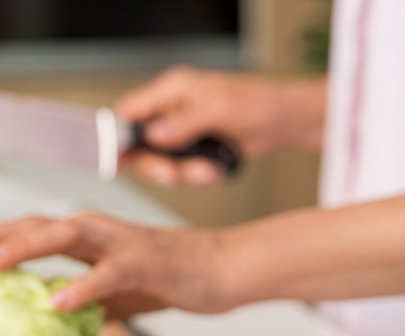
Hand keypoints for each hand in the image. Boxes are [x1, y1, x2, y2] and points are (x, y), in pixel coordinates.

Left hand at [0, 211, 229, 317]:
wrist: (219, 269)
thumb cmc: (166, 277)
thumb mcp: (112, 291)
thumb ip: (80, 300)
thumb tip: (47, 324)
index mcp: (82, 235)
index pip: (24, 232)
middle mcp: (93, 228)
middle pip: (31, 225)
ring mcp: (117, 241)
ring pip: (61, 236)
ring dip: (21, 248)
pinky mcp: (143, 261)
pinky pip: (106, 275)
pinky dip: (80, 287)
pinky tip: (55, 302)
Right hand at [116, 67, 324, 185]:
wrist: (286, 122)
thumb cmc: (259, 103)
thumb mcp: (219, 110)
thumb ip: (183, 123)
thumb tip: (154, 135)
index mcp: (172, 90)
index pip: (129, 112)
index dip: (119, 136)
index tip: (120, 159)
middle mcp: (172, 111)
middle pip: (141, 145)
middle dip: (158, 165)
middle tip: (172, 174)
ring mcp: (183, 133)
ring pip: (162, 163)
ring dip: (183, 174)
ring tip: (207, 171)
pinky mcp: (195, 151)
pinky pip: (183, 172)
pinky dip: (197, 177)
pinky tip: (215, 171)